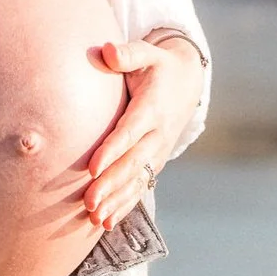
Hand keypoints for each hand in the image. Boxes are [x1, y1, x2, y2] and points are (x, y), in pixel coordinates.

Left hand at [82, 35, 203, 229]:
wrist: (187, 82)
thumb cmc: (157, 65)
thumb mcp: (147, 53)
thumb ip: (127, 53)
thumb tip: (106, 51)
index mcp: (152, 108)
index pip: (130, 132)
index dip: (113, 150)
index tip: (93, 168)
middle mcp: (158, 134)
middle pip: (132, 162)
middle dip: (111, 184)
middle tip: (89, 202)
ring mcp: (158, 151)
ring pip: (136, 180)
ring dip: (117, 200)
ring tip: (96, 218)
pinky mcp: (154, 161)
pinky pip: (140, 186)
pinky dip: (124, 206)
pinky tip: (106, 223)